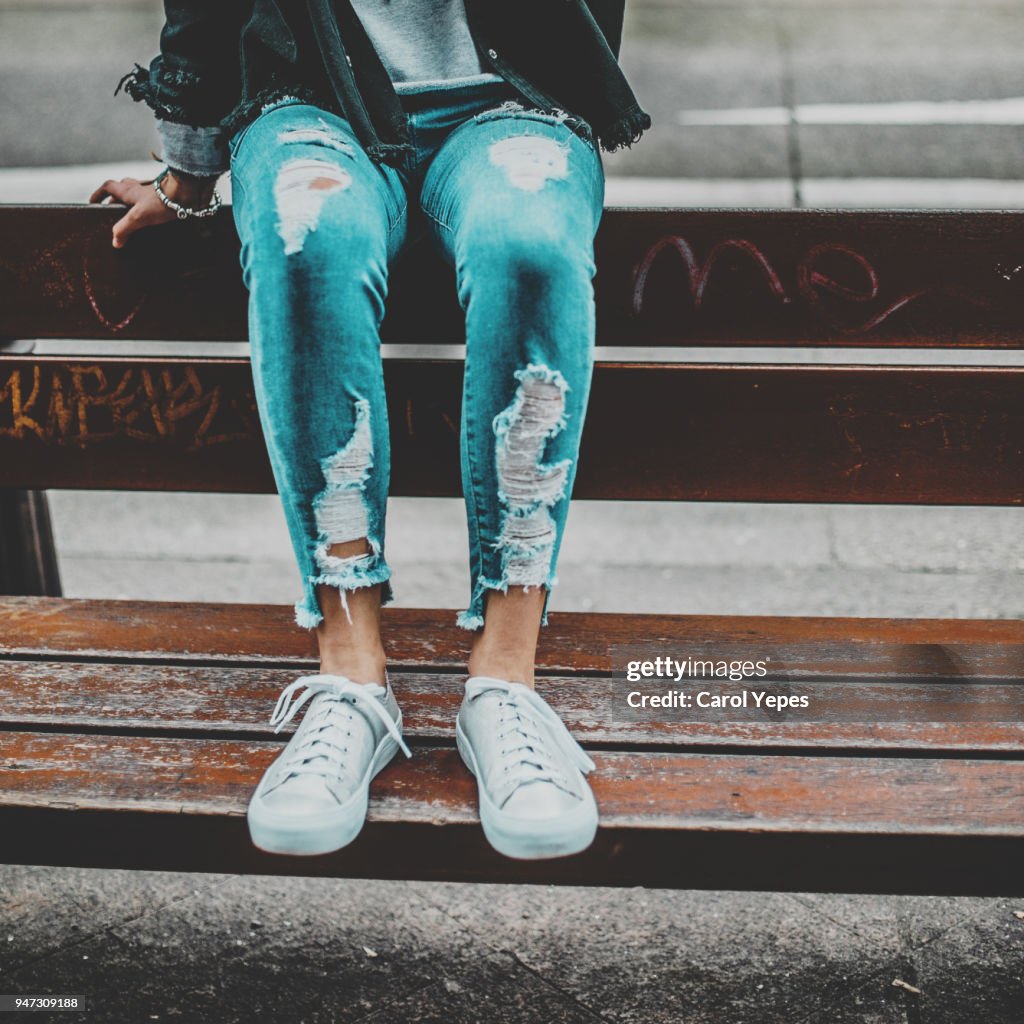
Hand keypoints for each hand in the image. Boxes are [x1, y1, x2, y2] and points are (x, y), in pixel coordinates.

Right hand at [89, 171, 216, 248]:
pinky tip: (150, 218)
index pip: (107, 187)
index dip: (98, 195)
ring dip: (130, 204)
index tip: (93, 203)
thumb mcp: (138, 217)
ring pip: (135, 194)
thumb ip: (125, 228)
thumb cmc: (161, 202)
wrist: (186, 193)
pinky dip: (144, 207)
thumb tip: (115, 241)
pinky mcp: (162, 195)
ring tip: (132, 219)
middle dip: (114, 202)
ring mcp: (150, 190)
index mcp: (126, 189)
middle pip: (120, 191)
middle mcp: (136, 187)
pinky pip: (148, 200)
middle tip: (113, 215)